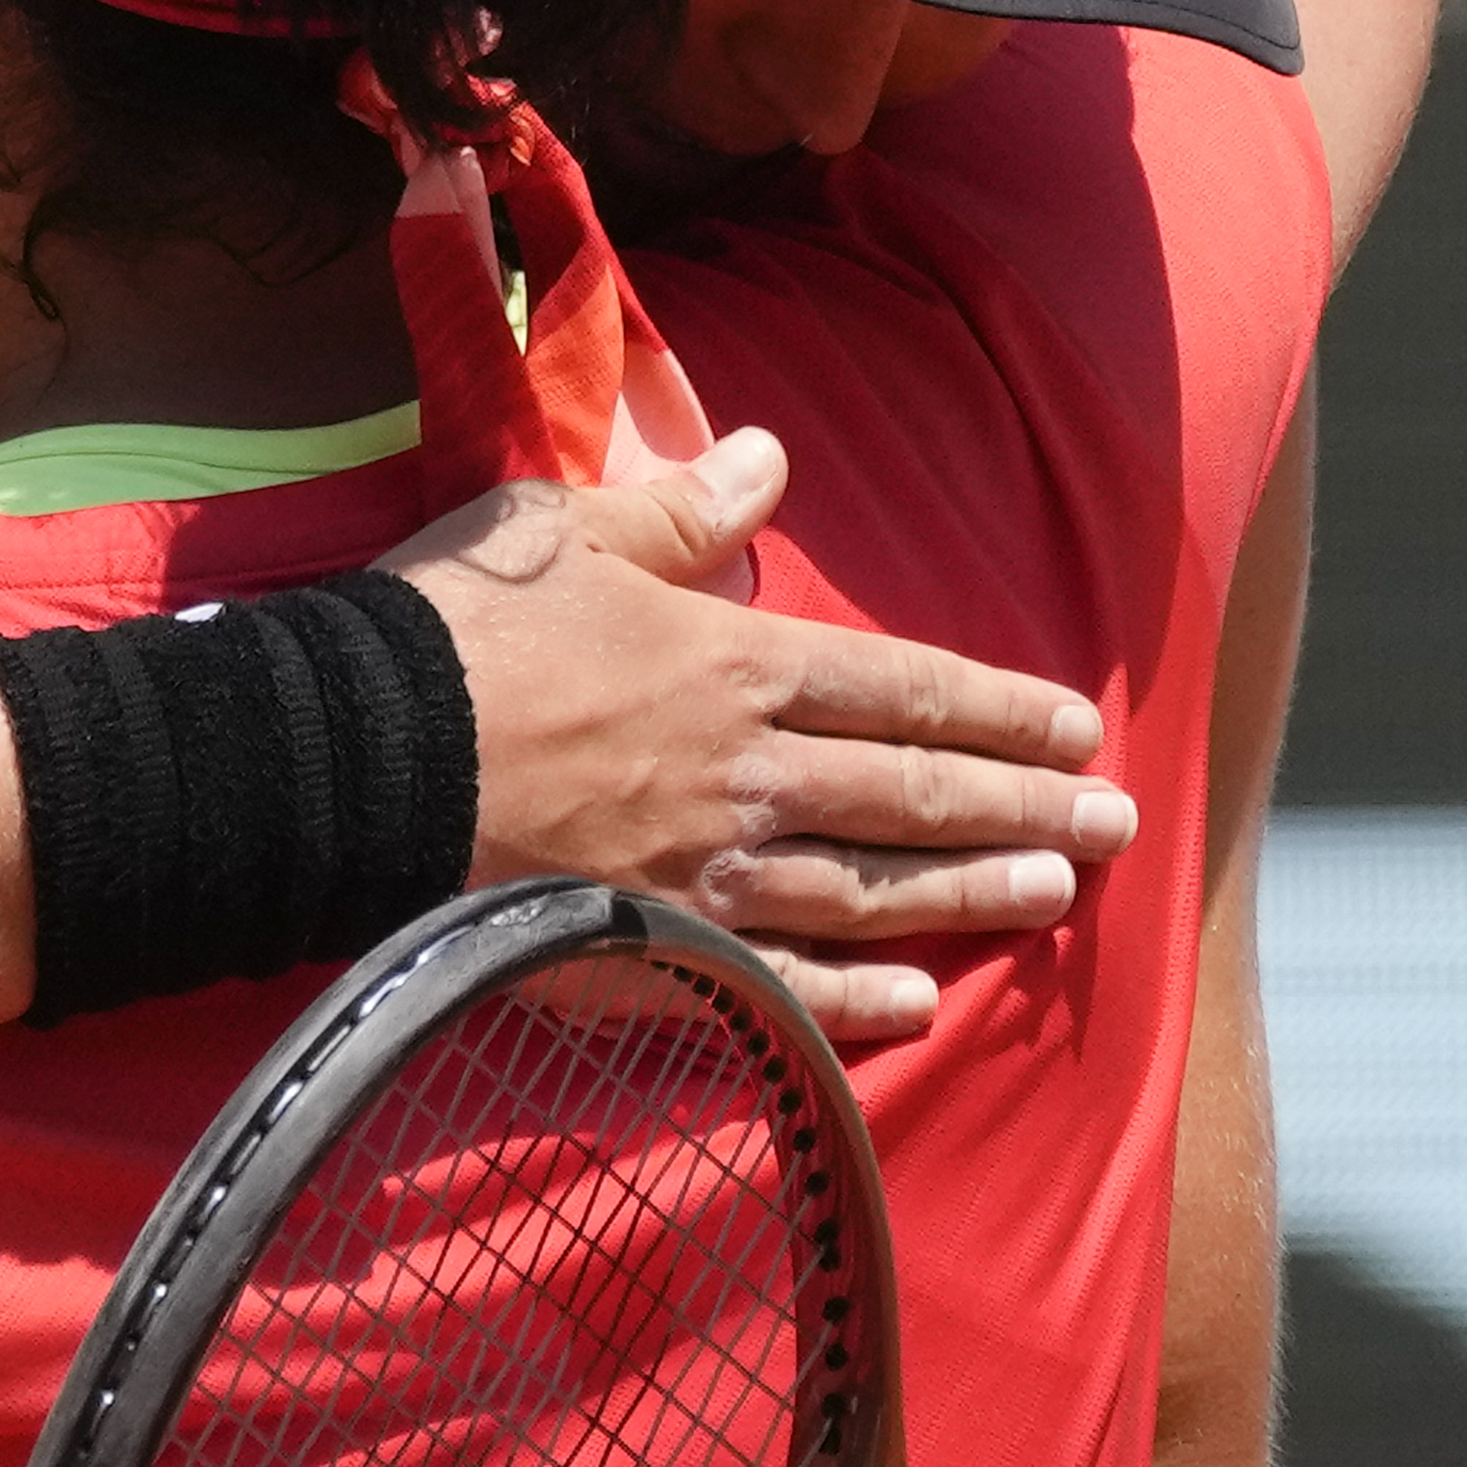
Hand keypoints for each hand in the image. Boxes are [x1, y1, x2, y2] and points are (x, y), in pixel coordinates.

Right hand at [382, 425, 1133, 1043]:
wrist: (347, 763)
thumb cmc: (455, 630)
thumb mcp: (568, 529)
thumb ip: (684, 512)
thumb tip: (770, 460)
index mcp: (734, 665)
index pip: (902, 687)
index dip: (999, 708)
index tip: (1077, 728)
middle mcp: (745, 776)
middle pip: (912, 792)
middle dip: (1025, 807)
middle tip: (1118, 825)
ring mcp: (705, 875)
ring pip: (872, 889)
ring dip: (972, 893)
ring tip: (1056, 897)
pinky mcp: (652, 952)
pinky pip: (780, 986)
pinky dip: (855, 1002)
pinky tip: (919, 1007)